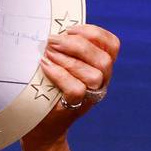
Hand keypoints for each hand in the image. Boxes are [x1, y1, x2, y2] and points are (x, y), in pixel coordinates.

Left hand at [22, 23, 120, 150]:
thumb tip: (54, 26)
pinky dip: (59, 74)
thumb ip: (65, 48)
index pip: (112, 45)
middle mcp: (101, 82)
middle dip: (77, 45)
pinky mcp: (76, 108)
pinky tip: (44, 66)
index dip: (94, 33)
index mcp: (100, 67)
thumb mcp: (59, 63)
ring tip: (46, 54)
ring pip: (94, 75)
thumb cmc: (45, 88)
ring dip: (68, 60)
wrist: (39, 125)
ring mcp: (91, 97)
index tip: (70, 29)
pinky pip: (76, 89)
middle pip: (104, 60)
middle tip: (52, 41)